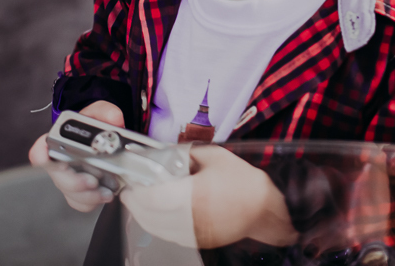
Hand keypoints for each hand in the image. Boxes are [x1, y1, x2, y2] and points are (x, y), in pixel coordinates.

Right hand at [28, 101, 124, 211]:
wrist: (103, 139)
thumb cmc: (95, 125)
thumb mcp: (101, 112)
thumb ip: (106, 112)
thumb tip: (115, 119)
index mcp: (60, 140)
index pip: (40, 149)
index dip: (40, 154)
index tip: (44, 156)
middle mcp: (60, 162)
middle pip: (57, 178)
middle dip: (74, 183)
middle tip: (93, 181)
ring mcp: (69, 179)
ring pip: (70, 194)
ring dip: (88, 196)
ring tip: (106, 191)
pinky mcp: (80, 191)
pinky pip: (82, 203)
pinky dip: (94, 201)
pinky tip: (106, 193)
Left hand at [124, 145, 296, 248]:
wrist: (264, 206)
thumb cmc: (242, 180)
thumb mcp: (213, 156)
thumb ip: (185, 155)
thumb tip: (164, 153)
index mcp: (192, 196)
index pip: (151, 199)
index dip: (136, 192)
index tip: (131, 183)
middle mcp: (189, 218)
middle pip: (149, 216)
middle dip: (135, 204)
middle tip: (132, 191)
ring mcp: (193, 233)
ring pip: (156, 229)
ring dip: (144, 216)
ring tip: (142, 201)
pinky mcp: (198, 241)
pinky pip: (169, 234)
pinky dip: (158, 224)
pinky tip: (159, 212)